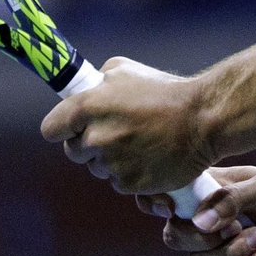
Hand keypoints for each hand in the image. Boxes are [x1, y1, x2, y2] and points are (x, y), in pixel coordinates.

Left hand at [40, 57, 214, 193]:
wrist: (204, 119)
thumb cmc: (165, 91)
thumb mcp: (124, 71)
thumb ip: (96, 84)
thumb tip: (84, 92)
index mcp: (88, 106)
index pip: (51, 129)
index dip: (62, 128)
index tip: (73, 127)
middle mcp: (96, 137)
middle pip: (74, 152)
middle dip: (89, 145)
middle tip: (114, 133)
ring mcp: (113, 164)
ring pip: (98, 168)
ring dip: (111, 160)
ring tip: (139, 143)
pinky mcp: (130, 184)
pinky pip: (119, 183)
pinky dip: (130, 174)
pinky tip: (148, 157)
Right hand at [137, 166, 255, 255]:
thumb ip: (232, 199)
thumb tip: (200, 221)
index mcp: (205, 191)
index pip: (164, 195)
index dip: (156, 202)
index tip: (171, 209)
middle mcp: (203, 220)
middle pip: (174, 235)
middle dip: (202, 236)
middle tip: (235, 226)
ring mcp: (214, 250)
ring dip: (232, 251)